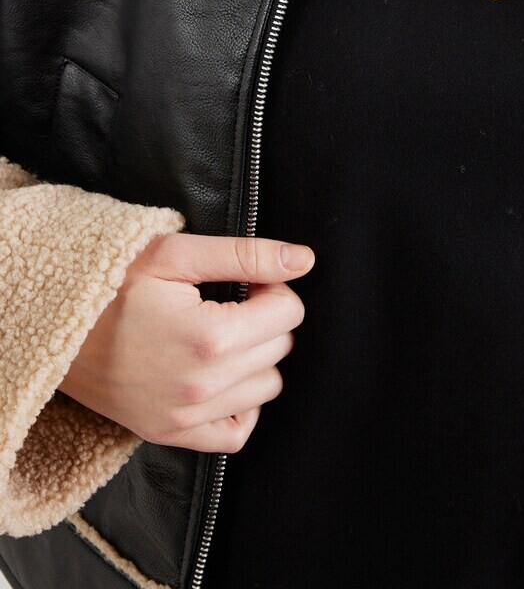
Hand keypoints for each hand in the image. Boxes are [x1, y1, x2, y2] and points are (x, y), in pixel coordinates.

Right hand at [57, 233, 314, 453]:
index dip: (273, 286)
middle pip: (280, 347)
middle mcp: (202, 386)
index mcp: (209, 337)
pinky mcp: (171, 434)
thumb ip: (246, 256)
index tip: (247, 280)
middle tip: (230, 300)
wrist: (55, 324)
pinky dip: (241, 405)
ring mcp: (186, 416)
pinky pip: (237, 433)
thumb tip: (304, 260)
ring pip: (267, 387)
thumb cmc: (114, 281)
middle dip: (265, 318)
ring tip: (220, 333)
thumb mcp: (177, 254)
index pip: (288, 311)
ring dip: (256, 358)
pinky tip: (222, 375)